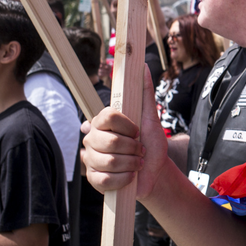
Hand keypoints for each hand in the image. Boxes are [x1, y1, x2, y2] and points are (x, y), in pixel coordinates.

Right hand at [80, 64, 165, 201]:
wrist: (155, 172)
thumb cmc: (151, 143)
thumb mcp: (151, 117)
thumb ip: (145, 93)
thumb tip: (144, 66)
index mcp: (103, 121)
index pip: (107, 116)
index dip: (127, 126)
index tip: (137, 131)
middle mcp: (92, 138)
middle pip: (109, 141)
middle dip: (133, 148)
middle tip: (140, 150)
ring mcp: (90, 158)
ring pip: (109, 161)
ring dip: (131, 164)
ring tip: (136, 162)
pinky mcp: (93, 179)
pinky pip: (105, 179)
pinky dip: (125, 179)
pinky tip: (129, 176)